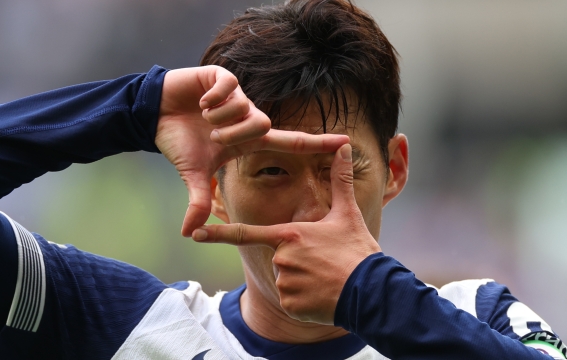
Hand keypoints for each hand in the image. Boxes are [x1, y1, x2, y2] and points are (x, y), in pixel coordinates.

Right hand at [155, 66, 349, 235]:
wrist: (154, 114)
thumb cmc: (180, 142)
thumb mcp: (193, 173)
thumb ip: (199, 200)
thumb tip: (187, 233)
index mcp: (250, 139)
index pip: (292, 141)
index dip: (319, 143)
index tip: (346, 142)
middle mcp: (250, 116)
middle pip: (264, 124)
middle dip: (234, 133)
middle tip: (213, 134)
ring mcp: (238, 96)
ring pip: (245, 108)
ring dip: (220, 117)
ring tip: (203, 116)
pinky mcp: (223, 77)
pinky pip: (228, 88)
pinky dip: (212, 98)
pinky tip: (200, 100)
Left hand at [192, 144, 381, 324]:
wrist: (371, 291)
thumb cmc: (357, 251)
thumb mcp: (347, 214)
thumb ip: (340, 180)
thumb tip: (342, 146)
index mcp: (290, 235)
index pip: (246, 233)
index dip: (218, 233)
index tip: (195, 233)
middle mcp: (282, 258)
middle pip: (279, 259)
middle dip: (298, 262)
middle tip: (324, 264)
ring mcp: (284, 283)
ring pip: (285, 281)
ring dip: (302, 282)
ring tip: (326, 279)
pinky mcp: (290, 305)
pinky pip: (291, 301)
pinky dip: (305, 301)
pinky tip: (323, 296)